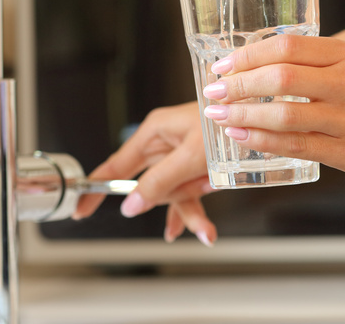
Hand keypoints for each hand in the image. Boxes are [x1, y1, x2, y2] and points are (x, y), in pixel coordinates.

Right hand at [72, 102, 217, 246]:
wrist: (264, 114)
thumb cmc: (226, 123)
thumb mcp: (191, 156)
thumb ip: (159, 181)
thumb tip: (131, 205)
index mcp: (154, 132)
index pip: (115, 165)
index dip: (96, 188)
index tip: (79, 209)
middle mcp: (165, 143)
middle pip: (149, 185)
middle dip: (167, 204)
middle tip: (179, 216)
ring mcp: (181, 156)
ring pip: (173, 193)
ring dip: (188, 212)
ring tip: (206, 230)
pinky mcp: (198, 165)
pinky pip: (189, 193)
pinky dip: (197, 211)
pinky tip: (203, 230)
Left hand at [202, 35, 344, 183]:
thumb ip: (312, 62)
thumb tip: (256, 64)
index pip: (285, 46)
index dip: (246, 55)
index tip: (221, 65)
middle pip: (280, 76)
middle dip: (237, 84)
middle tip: (212, 90)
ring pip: (284, 113)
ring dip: (243, 113)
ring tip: (218, 114)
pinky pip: (296, 144)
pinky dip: (262, 139)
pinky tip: (241, 135)